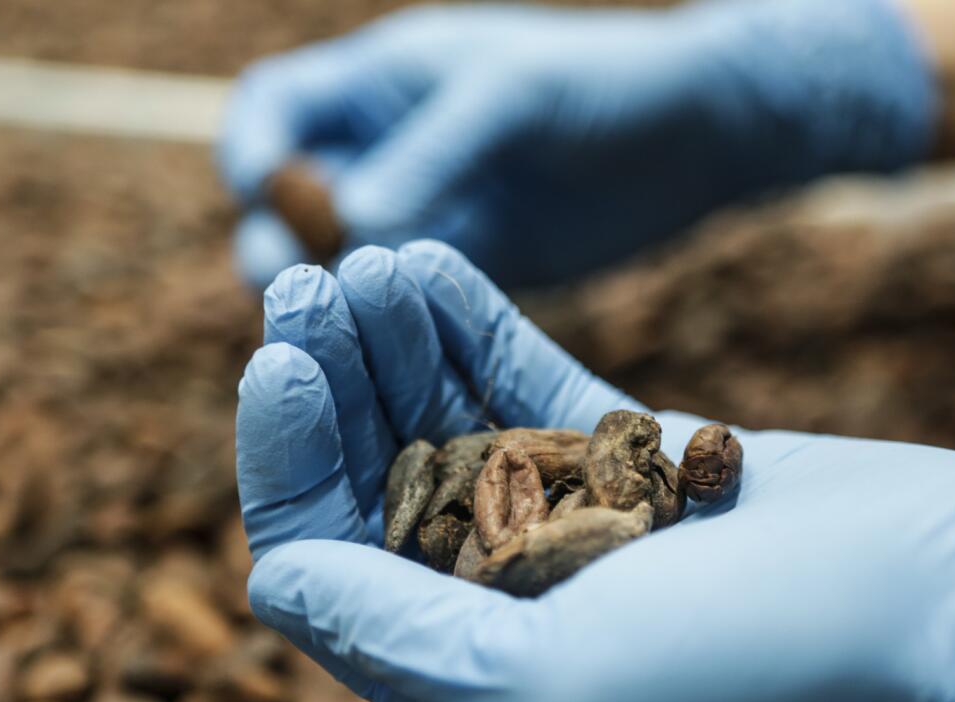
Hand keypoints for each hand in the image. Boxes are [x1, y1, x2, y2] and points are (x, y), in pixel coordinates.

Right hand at [217, 0, 935, 288]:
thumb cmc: (604, 82)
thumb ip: (430, 156)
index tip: (260, 187)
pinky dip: (396, 334)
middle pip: (296, 202)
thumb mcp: (510, 100)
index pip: (278, 106)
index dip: (255, 144)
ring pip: (350, 266)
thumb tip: (345, 225)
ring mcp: (431, 217)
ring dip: (336, 300)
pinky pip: (412, 308)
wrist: (699, 132)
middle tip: (293, 287)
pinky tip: (395, 366)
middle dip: (282, 240)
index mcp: (383, 84)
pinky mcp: (474, 275)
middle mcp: (393, 154)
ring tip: (339, 336)